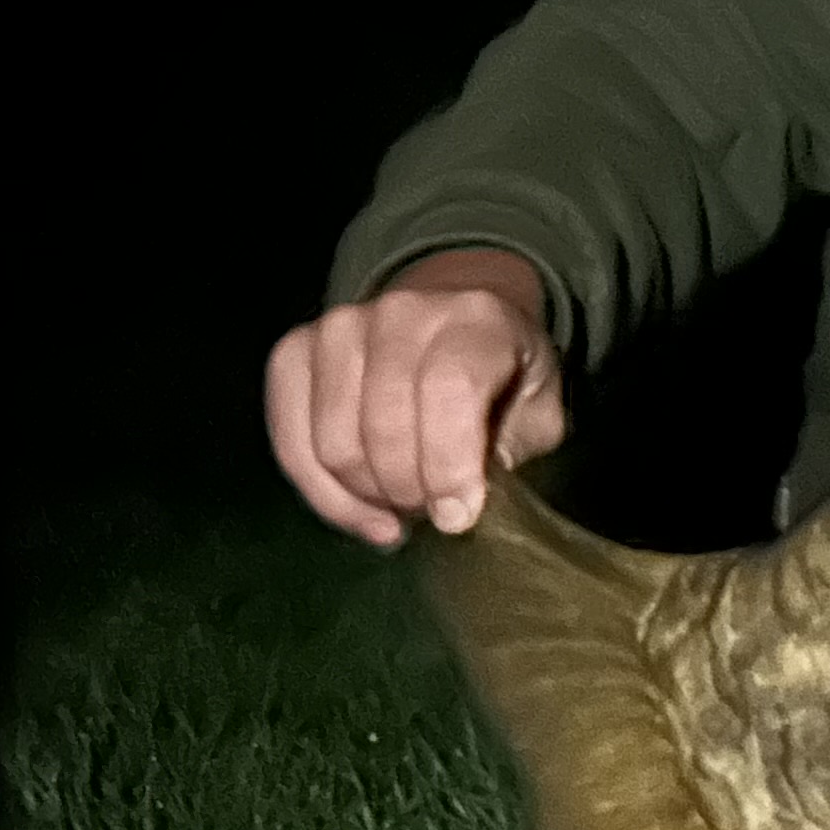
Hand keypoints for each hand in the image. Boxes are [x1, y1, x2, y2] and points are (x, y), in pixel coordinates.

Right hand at [266, 248, 565, 546]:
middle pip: (382, 426)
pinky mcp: (293, 353)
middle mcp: (401, 311)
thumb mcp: (537, 414)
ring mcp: (339, 327)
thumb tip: (455, 507)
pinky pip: (291, 444)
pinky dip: (325, 495)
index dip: (448, 465)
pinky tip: (364, 513)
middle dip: (409, 492)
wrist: (454, 327)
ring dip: (369, 497)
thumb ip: (509, 455)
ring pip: (333, 444)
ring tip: (404, 505)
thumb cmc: (502, 381)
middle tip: (435, 512)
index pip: (448, 389)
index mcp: (476, 320)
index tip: (456, 517)